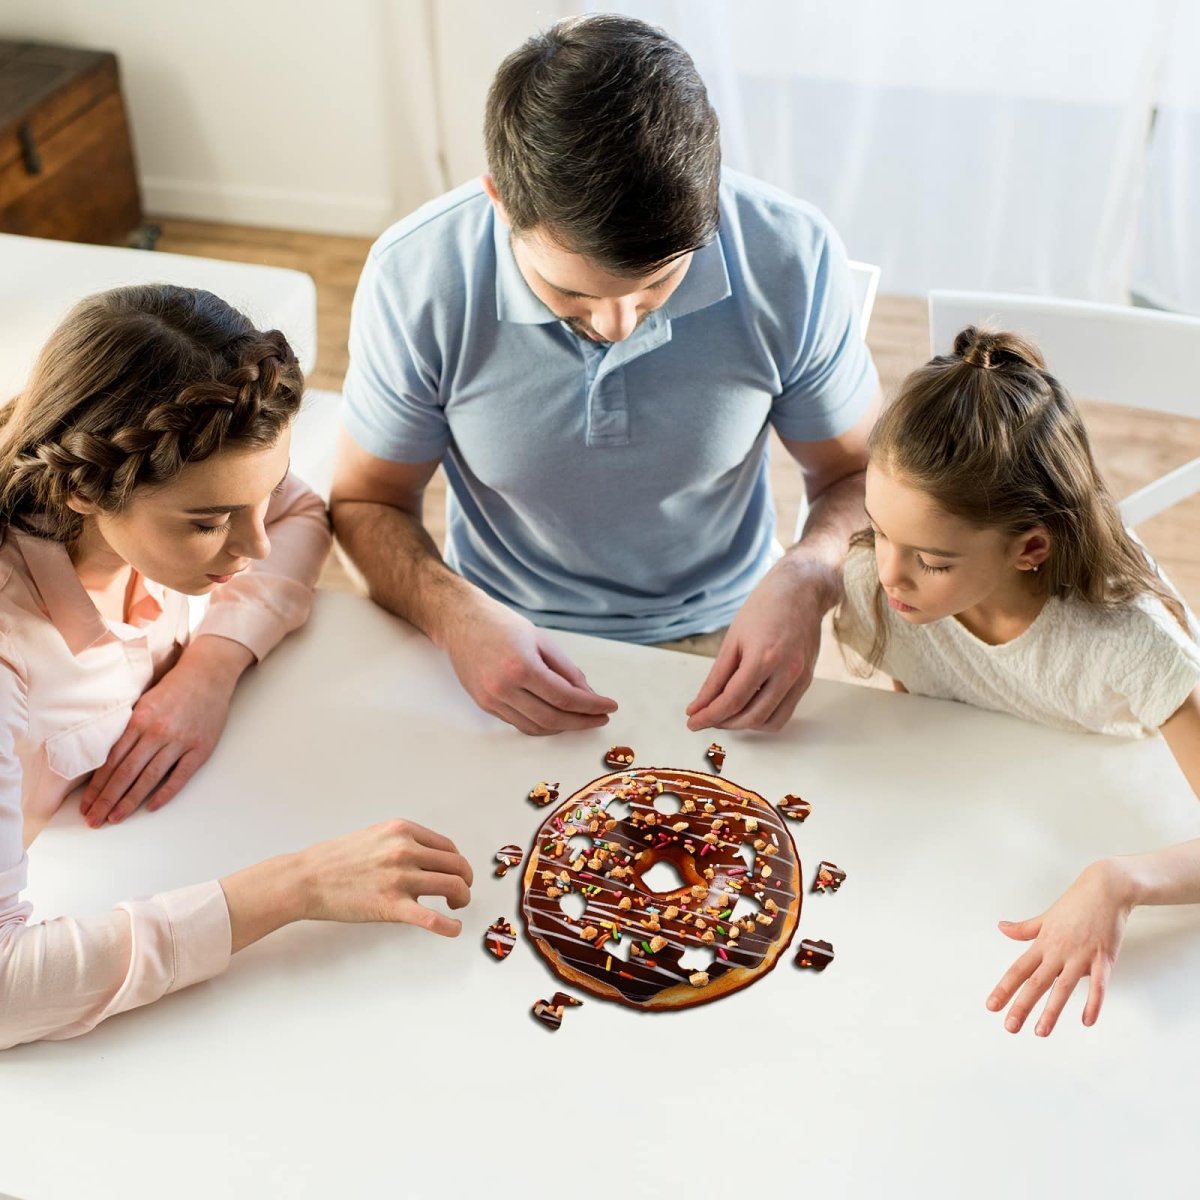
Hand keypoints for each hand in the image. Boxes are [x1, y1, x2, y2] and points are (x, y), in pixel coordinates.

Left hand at [80, 635, 252, 826]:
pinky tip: (150, 807)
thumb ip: (128, 729)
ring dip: (129, 801)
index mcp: (139, 720)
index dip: (97, 786)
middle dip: (106, 800)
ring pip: (149, 778)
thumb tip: (107, 761)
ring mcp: (180, 742)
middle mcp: (156, 733)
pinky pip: (179, 776)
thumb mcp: (143, 703)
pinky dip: (165, 793)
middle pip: (125, 773)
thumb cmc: (173, 689)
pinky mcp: (200, 749)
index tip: (86, 804)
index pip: (112, 761)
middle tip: (93, 820)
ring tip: (114, 818)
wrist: (208, 675)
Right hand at [295, 819, 472, 933]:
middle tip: (461, 893)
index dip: (457, 863)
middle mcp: (405, 850)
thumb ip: (402, 842)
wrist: (306, 878)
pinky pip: (433, 919)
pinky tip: (454, 929)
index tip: (456, 874)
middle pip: (457, 866)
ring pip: (453, 886)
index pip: (448, 847)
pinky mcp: (391, 906)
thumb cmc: (335, 860)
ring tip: (456, 906)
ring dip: (462, 899)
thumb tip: (428, 858)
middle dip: (465, 881)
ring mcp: (400, 878)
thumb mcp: (375, 836)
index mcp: (402, 831)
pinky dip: (450, 926)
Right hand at [439, 594, 616, 734]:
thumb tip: (588, 694)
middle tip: (600, 718)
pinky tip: (556, 717)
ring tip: (580, 719)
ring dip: (562, 728)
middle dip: (581, 722)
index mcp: (521, 666)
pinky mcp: (485, 705)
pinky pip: (518, 724)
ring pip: (535, 727)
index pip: (565, 697)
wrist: (461, 622)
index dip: (591, 706)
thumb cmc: (502, 625)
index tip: (609, 707)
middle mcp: (504, 688)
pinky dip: (541, 724)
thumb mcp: (542, 640)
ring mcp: (492, 699)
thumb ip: (567, 670)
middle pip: (552, 719)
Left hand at [686, 555, 831, 731]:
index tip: (693, 722)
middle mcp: (786, 672)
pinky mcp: (806, 681)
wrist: (801, 591)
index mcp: (763, 657)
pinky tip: (748, 708)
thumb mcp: (733, 640)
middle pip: (751, 715)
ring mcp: (800, 678)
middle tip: (706, 718)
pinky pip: (785, 713)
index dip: (709, 715)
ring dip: (744, 725)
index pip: (732, 700)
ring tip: (726, 715)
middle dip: (724, 722)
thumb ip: (716, 677)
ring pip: (770, 721)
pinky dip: (763, 717)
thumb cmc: (765, 608)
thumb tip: (700, 704)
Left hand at [986, 859, 1132, 1036]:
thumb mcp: (1046, 917)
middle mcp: (1058, 951)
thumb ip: (1024, 928)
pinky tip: (1087, 1020)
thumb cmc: (1076, 903)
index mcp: (1043, 943)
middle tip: (1010, 1027)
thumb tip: (1001, 928)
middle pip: (1036, 982)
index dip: (1004, 988)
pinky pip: (1098, 984)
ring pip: (1063, 987)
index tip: (991, 1006)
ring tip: (1041, 1031)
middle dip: (1022, 1006)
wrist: (1106, 888)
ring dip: (1052, 1011)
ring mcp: (1081, 955)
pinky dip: (1093, 1002)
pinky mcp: (1104, 957)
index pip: (1018, 970)